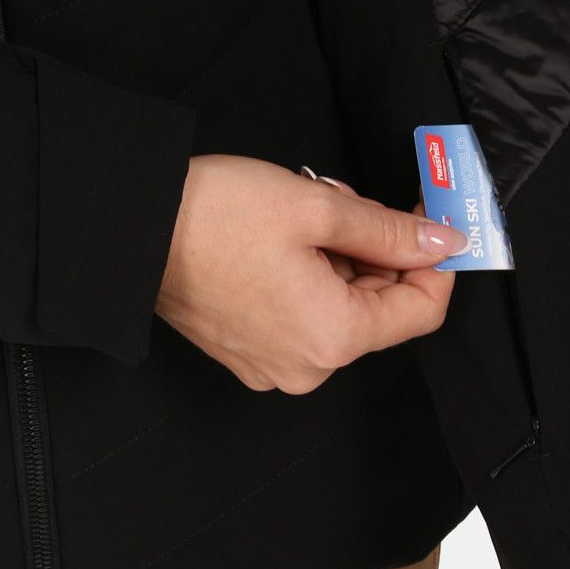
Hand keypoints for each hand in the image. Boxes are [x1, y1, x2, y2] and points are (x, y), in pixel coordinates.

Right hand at [155, 154, 469, 391]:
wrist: (127, 229)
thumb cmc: (214, 216)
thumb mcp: (318, 208)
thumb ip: (388, 231)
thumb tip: (441, 242)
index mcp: (334, 338)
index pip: (422, 311)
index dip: (436, 262)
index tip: (432, 222)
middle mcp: (309, 366)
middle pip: (380, 311)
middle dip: (380, 252)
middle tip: (354, 202)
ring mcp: (276, 365)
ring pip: (343, 310)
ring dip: (344, 260)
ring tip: (311, 213)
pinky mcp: (251, 353)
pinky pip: (306, 318)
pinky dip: (313, 279)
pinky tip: (289, 241)